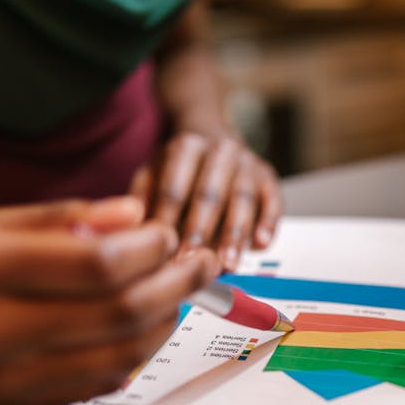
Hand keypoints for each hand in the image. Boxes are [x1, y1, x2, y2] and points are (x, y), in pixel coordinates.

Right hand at [0, 197, 219, 404]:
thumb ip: (61, 218)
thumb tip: (134, 214)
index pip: (97, 263)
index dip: (149, 247)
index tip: (166, 234)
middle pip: (120, 311)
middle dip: (176, 282)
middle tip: (199, 262)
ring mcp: (8, 376)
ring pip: (123, 352)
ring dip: (166, 319)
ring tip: (179, 292)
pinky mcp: (21, 404)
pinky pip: (103, 381)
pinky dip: (138, 352)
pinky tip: (147, 326)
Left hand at [129, 131, 281, 269]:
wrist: (214, 139)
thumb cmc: (178, 169)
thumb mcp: (152, 172)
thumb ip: (142, 200)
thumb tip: (130, 233)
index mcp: (187, 146)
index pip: (174, 188)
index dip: (167, 221)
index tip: (159, 252)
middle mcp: (221, 150)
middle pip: (210, 194)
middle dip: (201, 232)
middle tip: (191, 264)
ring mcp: (248, 163)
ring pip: (243, 200)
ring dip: (235, 235)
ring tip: (227, 265)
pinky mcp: (269, 178)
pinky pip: (273, 201)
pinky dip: (269, 223)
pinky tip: (261, 244)